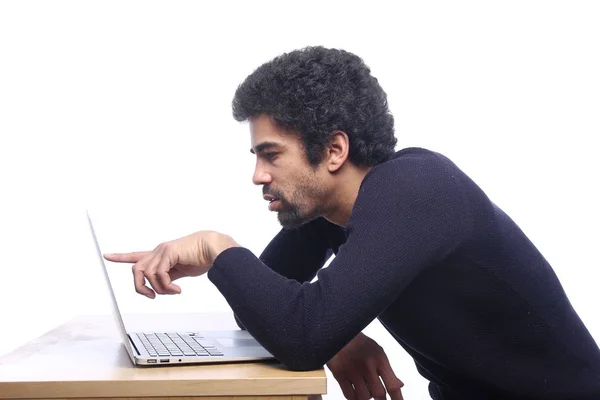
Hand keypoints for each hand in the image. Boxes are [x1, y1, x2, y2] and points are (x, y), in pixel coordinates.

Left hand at [103, 231, 238, 298]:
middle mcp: (158, 251)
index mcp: (160, 255)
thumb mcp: (181, 271)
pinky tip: (177, 289)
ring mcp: (162, 251)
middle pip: (136, 269)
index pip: (136, 255)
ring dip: (159, 289)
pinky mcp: (168, 253)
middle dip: (140, 286)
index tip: (107, 255)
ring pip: (147, 274)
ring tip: (173, 291)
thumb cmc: (201, 257)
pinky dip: (166, 286)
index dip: (121, 256)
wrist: (213, 248)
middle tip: (152, 297)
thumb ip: (169, 277)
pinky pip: (159, 274)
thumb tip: (161, 288)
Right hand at [327, 333, 403, 399]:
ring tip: (364, 389)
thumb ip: (387, 370)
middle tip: (378, 396)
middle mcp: (367, 365)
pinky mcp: (339, 374)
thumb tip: (400, 386)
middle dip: (380, 398)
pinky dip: (354, 397)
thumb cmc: (359, 342)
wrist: (337, 331)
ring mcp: (352, 370)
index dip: (398, 398)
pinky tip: (355, 392)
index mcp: (379, 358)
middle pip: (379, 394)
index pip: (392, 384)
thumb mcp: (377, 351)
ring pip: (364, 397)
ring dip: (366, 396)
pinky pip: (349, 395)